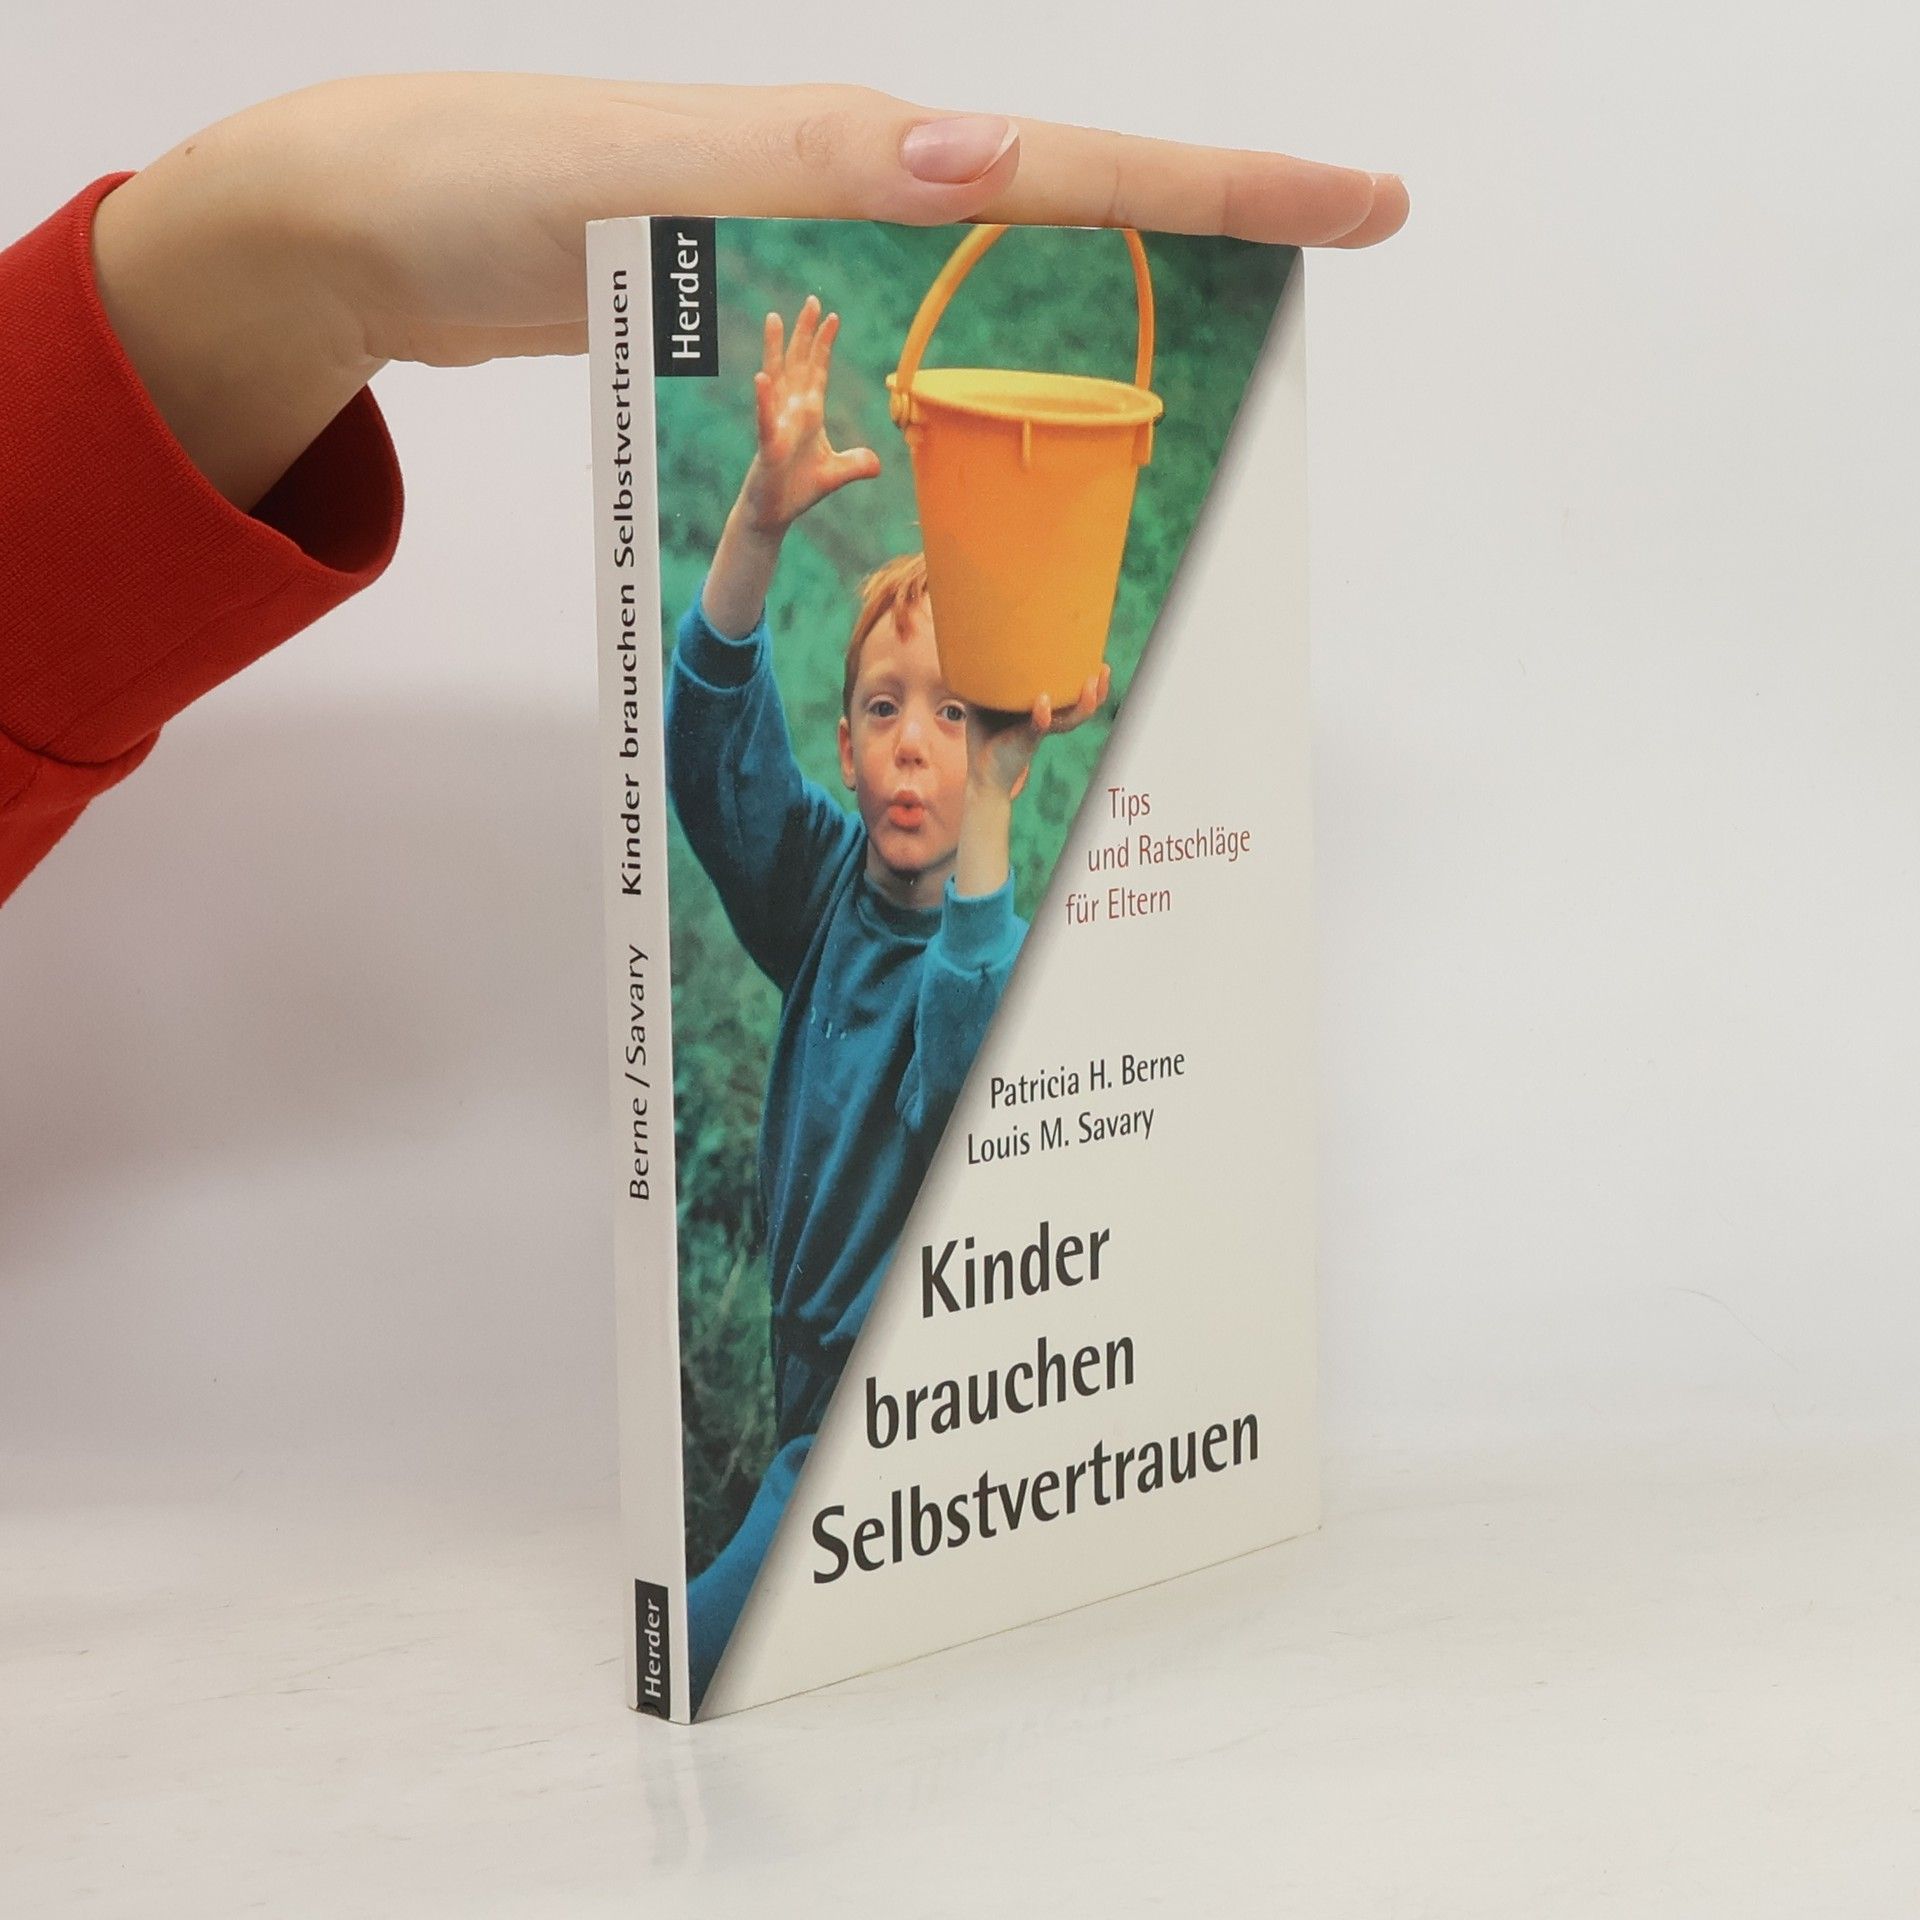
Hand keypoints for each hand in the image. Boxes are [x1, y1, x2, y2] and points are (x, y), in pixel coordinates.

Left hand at [88, 75, 1407, 507]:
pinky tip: (1012, 409)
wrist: (392, 227)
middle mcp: (859, 189)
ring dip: (1115, 307)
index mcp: (853, 157)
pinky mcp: (784, 296)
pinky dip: (990, 363)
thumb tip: (978, 158)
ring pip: (1009, 277)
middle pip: (1073, 210)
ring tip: (1220, 360)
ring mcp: (827, 243)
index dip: (1219, 186)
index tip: (1356, 199)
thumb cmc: (495, 193)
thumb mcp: (644, 174)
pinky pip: (923, 328)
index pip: (1071, 167)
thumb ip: (803, 166)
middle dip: (1208, 235)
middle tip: (1332, 261)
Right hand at [737, 296, 881, 535]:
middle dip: (804, 332)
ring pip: (776, 379)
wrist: (774, 514)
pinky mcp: (768, 446)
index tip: (833, 317)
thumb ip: (855, 464)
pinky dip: (764, 399)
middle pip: (797, 363)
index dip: (824, 344)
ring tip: (774, 318)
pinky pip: (766, 419)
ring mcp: (777, 425)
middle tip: (812, 300)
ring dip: (775, 349)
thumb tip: (876, 463)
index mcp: (808, 413)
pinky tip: (762, 378)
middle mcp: (791, 411)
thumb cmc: (797, 490)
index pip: (817, 371)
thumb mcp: (834, 474)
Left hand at [966, 664, 1113, 800]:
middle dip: (1099, 691)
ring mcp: (1039, 732)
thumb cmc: (984, 734)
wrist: (982, 772)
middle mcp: (1048, 722)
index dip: (1089, 680)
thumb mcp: (985, 701)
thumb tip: (979, 645)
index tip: (1098, 660)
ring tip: (1091, 684)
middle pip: (1082, 708)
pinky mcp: (1026, 742)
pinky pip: (1038, 727)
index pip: (1073, 695)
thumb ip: (987, 678)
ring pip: (1070, 719)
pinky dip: (1042, 715)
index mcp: (1044, 711)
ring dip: (1084, 702)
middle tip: (1105, 669)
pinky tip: (1044, 702)